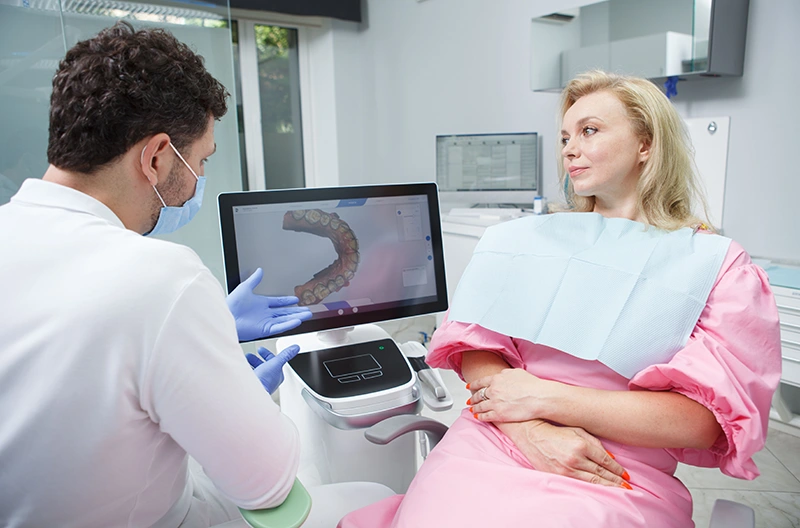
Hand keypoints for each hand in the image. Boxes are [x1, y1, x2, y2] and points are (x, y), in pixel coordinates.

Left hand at [226, 268, 311, 340]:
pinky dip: (289, 324)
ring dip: (296, 317)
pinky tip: (297, 321)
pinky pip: (280, 327)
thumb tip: (259, 270)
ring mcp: (266, 322)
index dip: (287, 301)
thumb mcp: (245, 287)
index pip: (278, 302)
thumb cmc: (231, 304)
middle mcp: (265, 314)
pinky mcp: (265, 329)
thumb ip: (254, 279)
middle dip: (297, 311)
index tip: (296, 299)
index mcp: (261, 304)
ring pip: (285, 320)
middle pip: (285, 312)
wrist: (225, 315)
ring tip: (307, 315)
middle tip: (308, 310)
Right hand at [246, 344, 300, 393]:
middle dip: (256, 359)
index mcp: (277, 374)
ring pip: (256, 371)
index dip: (267, 354)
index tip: (260, 350)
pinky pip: (250, 377)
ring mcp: (261, 383)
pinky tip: (243, 370)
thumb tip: (295, 348)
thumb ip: (285, 355)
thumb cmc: (265, 380)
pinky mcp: (252, 386)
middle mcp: (269, 379)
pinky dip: (247, 371)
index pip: (274, 361)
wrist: (252, 391)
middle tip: (250, 355)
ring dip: (251, 365)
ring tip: (245, 361)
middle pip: (264, 366)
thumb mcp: (276, 363)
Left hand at [468, 368, 561, 422]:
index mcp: (496, 379)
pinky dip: (480, 417)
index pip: (480, 382)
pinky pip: (485, 416)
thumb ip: (505, 373)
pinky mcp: (499, 415)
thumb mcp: (516, 372)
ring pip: (480, 406)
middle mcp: (493, 390)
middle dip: (472, 398)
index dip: (473, 385)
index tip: (469, 386)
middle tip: (469, 400)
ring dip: (475, 408)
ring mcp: (495, 403)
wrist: (538, 397)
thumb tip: (500, 375)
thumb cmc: (531, 385)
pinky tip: (478, 417)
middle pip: (478, 394)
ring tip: (472, 409)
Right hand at [497, 420, 631, 489]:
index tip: (626, 475)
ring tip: (619, 490)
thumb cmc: (556, 430)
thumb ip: (595, 442)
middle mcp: (576, 458)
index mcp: (582, 445)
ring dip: (607, 486)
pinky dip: (592, 488)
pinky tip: (600, 490)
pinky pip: (580, 484)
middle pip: (601, 473)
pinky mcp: (559, 475)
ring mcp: (567, 468)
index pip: (605, 461)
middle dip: (616, 480)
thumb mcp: (577, 430)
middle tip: (628, 486)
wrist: (533, 434)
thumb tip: (610, 458)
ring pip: (592, 481)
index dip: (617, 469)